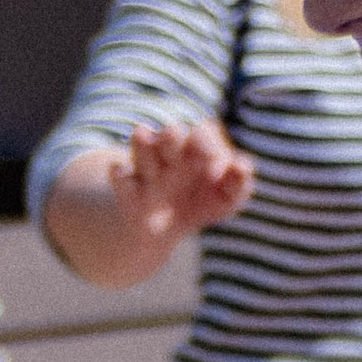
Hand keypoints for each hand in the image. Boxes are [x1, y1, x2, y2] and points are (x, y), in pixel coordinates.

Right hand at [110, 118, 253, 245]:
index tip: (212, 164)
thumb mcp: (228, 199)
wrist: (165, 228)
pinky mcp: (127, 186)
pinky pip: (119, 174)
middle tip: (172, 134)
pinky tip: (123, 175)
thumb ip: (239, 183)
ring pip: (143, 146)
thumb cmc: (204, 203)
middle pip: (170, 135)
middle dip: (172, 137)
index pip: (203, 134)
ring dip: (143, 144)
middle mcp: (170, 151)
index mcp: (197, 147)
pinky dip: (120, 174)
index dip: (205, 143)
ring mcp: (147, 167)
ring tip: (141, 133)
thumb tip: (242, 165)